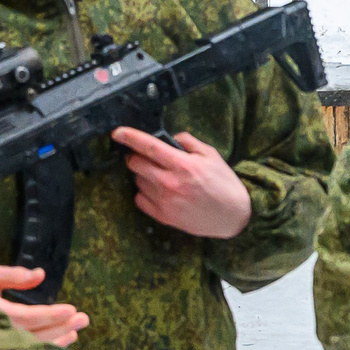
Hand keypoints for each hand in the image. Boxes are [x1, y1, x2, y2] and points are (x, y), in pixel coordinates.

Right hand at [0, 263, 87, 345]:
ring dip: (57, 340)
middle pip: (33, 336)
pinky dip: (46, 348)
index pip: (26, 317)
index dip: (50, 315)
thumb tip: (40, 275)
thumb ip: (10, 275)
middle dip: (60, 328)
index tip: (71, 310)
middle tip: (83, 319)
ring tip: (75, 332)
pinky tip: (62, 342)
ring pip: (31, 348)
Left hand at [111, 127, 251, 238]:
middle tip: (146, 157)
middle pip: (135, 164)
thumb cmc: (224, 183)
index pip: (148, 146)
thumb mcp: (211, 155)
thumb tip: (170, 137)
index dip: (129, 137)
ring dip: (143, 175)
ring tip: (160, 177)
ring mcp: (164, 202)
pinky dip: (144, 193)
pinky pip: (140, 200)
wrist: (232, 216)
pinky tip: (158, 192)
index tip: (117, 133)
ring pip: (137, 181)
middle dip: (136, 157)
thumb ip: (188, 142)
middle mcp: (169, 183)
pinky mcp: (163, 217)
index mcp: (182, 164)